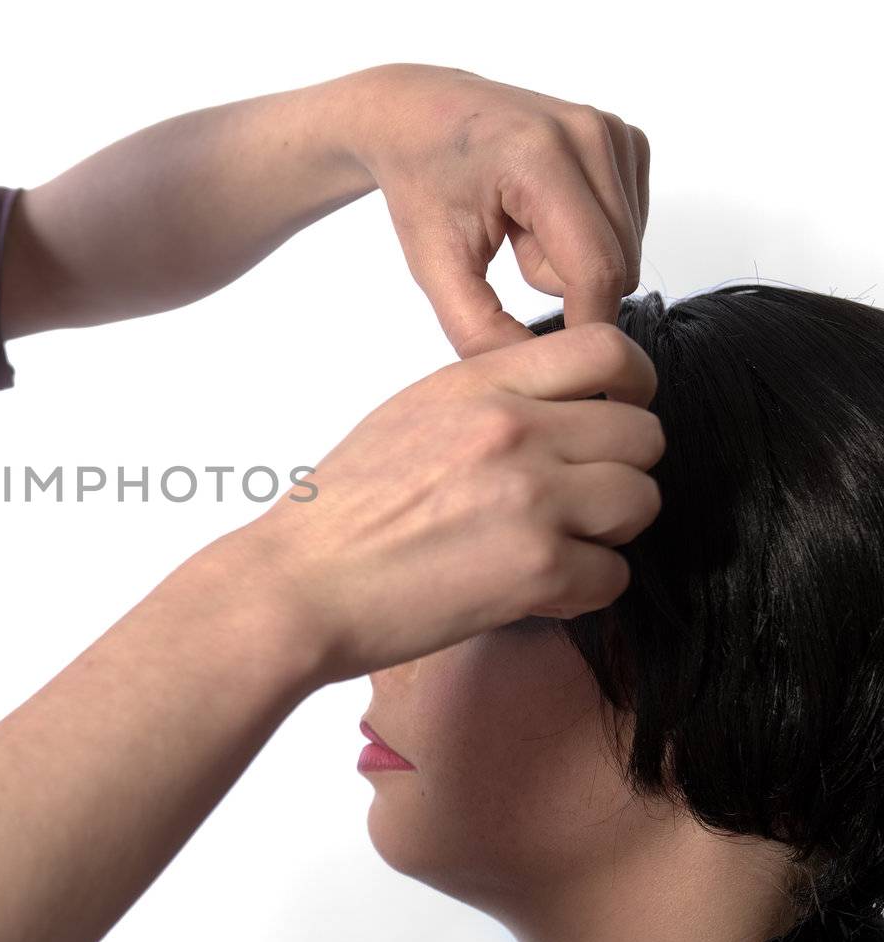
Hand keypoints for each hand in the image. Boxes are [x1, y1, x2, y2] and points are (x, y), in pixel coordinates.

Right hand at [235, 322, 663, 686]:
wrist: (300, 585)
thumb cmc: (340, 514)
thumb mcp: (409, 415)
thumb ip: (489, 400)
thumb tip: (560, 409)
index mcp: (479, 385)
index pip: (609, 350)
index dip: (634, 385)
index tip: (622, 412)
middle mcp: (514, 430)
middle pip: (642, 434)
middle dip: (620, 472)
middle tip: (579, 501)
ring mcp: (532, 498)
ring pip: (640, 503)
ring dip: (607, 533)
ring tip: (555, 548)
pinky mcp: (538, 570)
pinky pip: (613, 576)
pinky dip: (581, 591)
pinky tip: (532, 591)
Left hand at [345, 63, 650, 359]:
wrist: (418, 116)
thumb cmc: (422, 183)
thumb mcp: (433, 265)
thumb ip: (478, 329)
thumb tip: (535, 374)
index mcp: (540, 157)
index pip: (597, 269)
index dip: (584, 326)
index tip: (558, 361)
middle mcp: (589, 133)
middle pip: (618, 264)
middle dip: (563, 283)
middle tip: (505, 251)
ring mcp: (613, 131)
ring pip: (627, 248)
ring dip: (572, 258)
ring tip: (517, 226)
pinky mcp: (626, 138)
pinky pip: (629, 225)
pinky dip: (585, 233)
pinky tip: (538, 211)